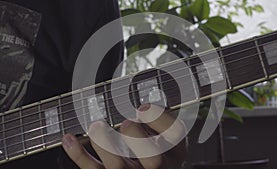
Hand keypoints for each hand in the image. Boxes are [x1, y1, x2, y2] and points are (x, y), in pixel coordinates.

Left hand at [62, 104, 187, 168]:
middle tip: (125, 122)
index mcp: (174, 149)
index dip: (158, 118)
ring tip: (96, 125)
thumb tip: (141, 90)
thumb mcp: (164, 131)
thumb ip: (158, 114)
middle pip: (153, 158)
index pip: (175, 133)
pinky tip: (70, 138)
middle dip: (136, 136)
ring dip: (104, 143)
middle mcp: (157, 165)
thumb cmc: (153, 143)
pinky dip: (78, 154)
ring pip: (119, 166)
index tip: (142, 107)